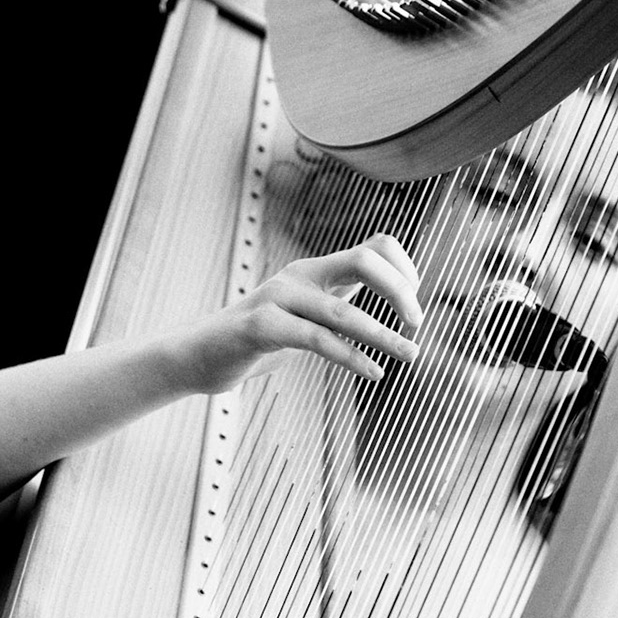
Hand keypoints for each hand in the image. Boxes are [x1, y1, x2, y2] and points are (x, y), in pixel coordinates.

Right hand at [172, 232, 423, 394]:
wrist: (199, 354)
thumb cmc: (262, 337)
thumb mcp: (309, 313)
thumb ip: (342, 301)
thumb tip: (394, 300)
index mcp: (317, 269)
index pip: (376, 245)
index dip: (405, 269)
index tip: (413, 307)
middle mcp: (301, 275)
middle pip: (363, 260)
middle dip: (400, 290)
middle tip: (417, 325)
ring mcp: (278, 298)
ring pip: (341, 311)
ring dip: (383, 335)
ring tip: (411, 354)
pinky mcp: (259, 327)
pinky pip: (314, 340)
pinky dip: (350, 356)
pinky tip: (373, 372)